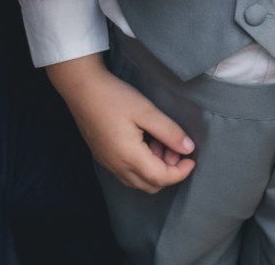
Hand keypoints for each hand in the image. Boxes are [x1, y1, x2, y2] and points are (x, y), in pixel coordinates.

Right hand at [47, 54, 196, 192]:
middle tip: (174, 147)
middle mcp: (117, 166)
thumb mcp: (146, 111)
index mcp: (129, 157)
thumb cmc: (114, 97)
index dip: (180, 172)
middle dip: (168, 172)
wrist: (81, 89)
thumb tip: (188, 148)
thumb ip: (169, 132)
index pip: (161, 178)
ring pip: (138, 181)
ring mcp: (108, 163)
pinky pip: (126, 173)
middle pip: (150, 185)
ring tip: (159, 141)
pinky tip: (144, 142)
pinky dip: (141, 166)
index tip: (192, 159)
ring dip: (154, 169)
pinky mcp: (102, 156)